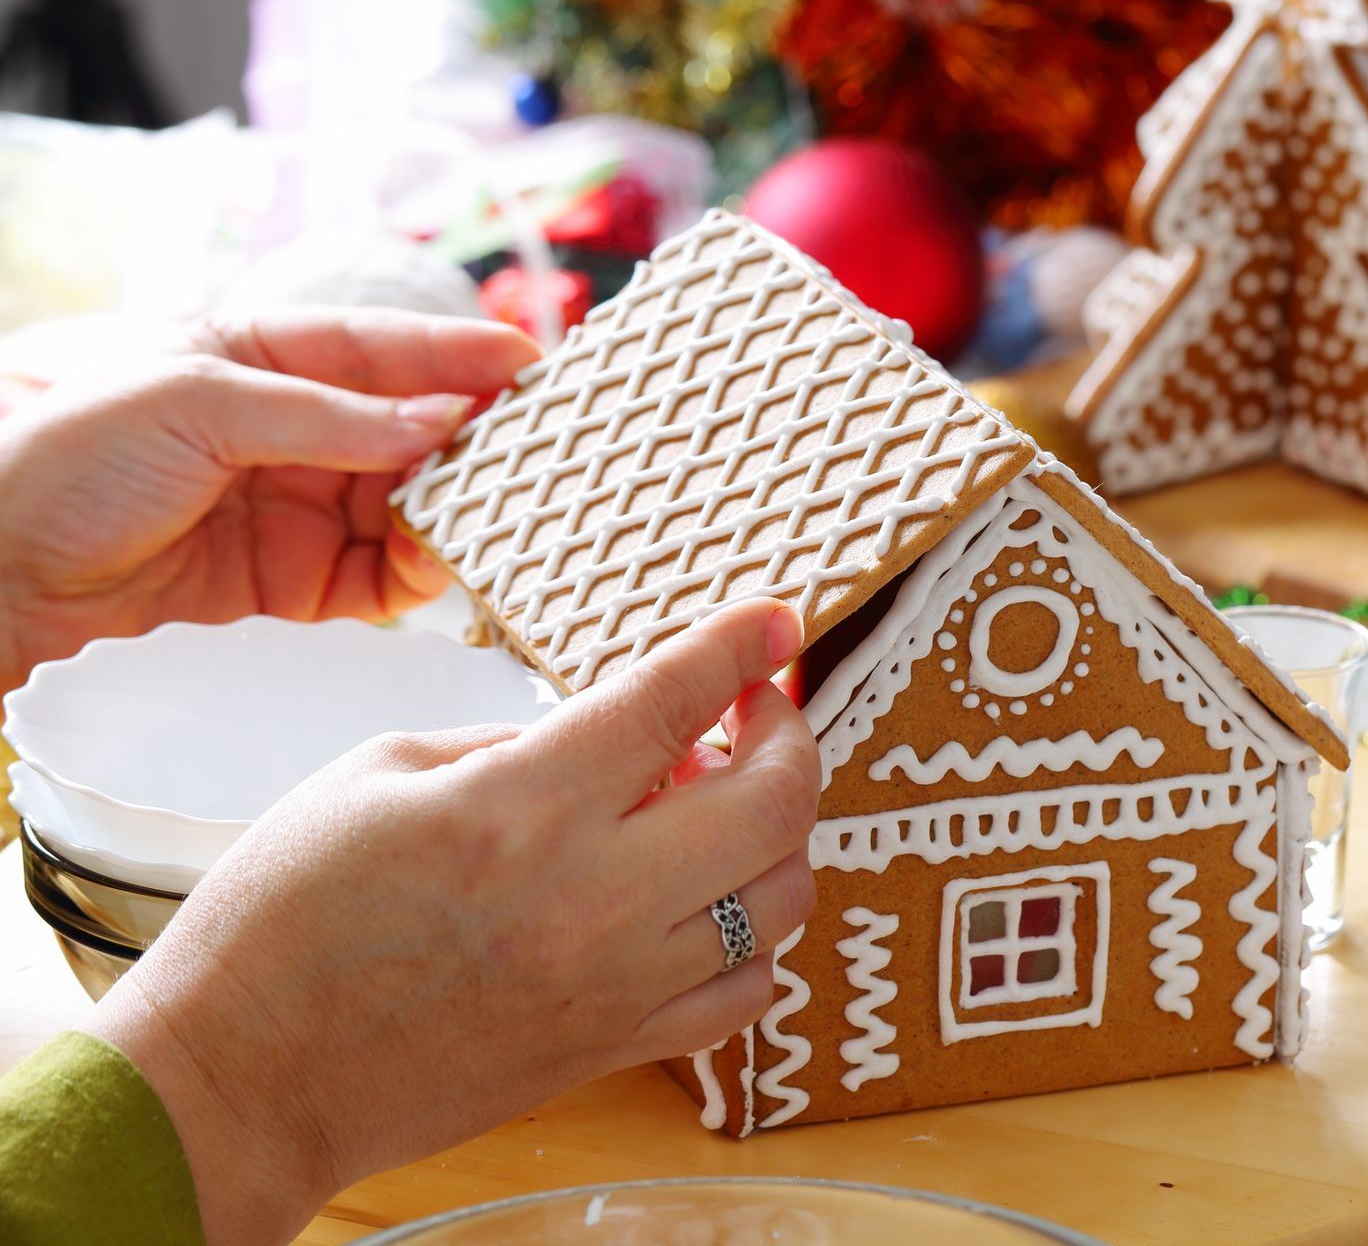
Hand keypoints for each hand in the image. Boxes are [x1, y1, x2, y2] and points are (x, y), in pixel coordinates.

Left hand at [0, 309, 539, 689]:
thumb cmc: (67, 459)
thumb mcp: (195, 403)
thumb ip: (323, 417)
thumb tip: (436, 422)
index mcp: (259, 356)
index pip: (381, 347)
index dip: (459, 352)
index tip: (533, 362)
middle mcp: (289, 430)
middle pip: (411, 431)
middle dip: (473, 443)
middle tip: (535, 456)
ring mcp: (295, 506)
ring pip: (407, 507)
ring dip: (452, 515)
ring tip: (491, 522)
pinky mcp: (291, 583)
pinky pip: (377, 577)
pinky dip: (415, 576)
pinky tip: (437, 572)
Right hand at [83, 598, 819, 1245]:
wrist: (243, 1082)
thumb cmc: (283, 923)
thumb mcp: (378, 774)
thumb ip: (514, 741)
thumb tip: (616, 732)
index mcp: (518, 809)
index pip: (672, 702)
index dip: (739, 645)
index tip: (774, 619)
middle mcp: (589, 899)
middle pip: (773, 804)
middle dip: (789, 736)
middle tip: (756, 711)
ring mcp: (614, 985)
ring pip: (783, 899)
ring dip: (780, 833)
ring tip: (725, 805)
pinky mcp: (614, 1050)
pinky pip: (747, 994)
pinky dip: (755, 935)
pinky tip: (710, 901)